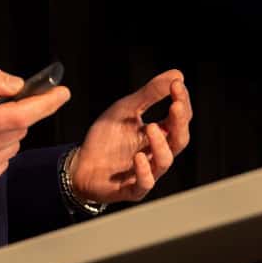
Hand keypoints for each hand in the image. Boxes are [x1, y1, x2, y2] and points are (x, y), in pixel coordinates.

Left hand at [68, 70, 190, 205]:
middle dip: (180, 122)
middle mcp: (156, 153)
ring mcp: (146, 172)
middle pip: (179, 140)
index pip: (179, 118)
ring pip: (164, 162)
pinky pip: (144, 184)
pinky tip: (139, 157)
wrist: (80, 164)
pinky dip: (144, 171)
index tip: (176, 84)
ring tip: (151, 127)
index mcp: (159, 134)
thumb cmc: (106, 137)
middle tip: (177, 104)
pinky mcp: (131, 188)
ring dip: (161, 145)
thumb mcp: (126, 109)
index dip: (181, 101)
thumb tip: (177, 74)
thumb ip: (149, 94)